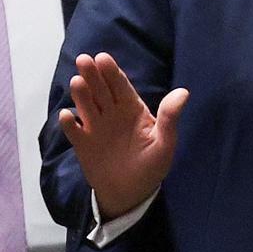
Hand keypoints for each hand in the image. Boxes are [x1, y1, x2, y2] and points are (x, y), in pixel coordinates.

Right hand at [58, 52, 188, 218]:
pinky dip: (70, 124)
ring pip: (86, 106)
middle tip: (84, 60)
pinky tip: (68, 115)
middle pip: (100, 90)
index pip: (120, 86)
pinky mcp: (83, 145)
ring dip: (81, 94)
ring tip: (77, 82)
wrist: (131, 193)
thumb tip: (184, 92)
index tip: (103, 58)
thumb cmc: (152, 166)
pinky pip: (75, 131)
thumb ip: (170, 118)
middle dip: (92, 75)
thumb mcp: (165, 143)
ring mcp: (96, 127)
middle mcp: (111, 113)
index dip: (111, 72)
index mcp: (132, 109)